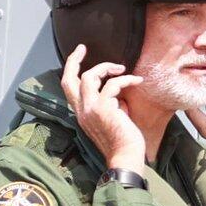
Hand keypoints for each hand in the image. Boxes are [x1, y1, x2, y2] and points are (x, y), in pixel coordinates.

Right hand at [60, 44, 144, 173]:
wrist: (125, 157)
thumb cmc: (123, 142)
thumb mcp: (111, 120)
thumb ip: (110, 106)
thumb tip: (118, 96)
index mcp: (82, 114)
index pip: (68, 88)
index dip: (71, 70)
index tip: (78, 56)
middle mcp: (81, 110)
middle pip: (69, 79)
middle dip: (74, 60)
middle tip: (83, 48)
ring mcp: (90, 109)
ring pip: (89, 76)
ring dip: (106, 68)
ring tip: (121, 69)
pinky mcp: (104, 108)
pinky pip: (113, 84)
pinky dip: (126, 80)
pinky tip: (137, 81)